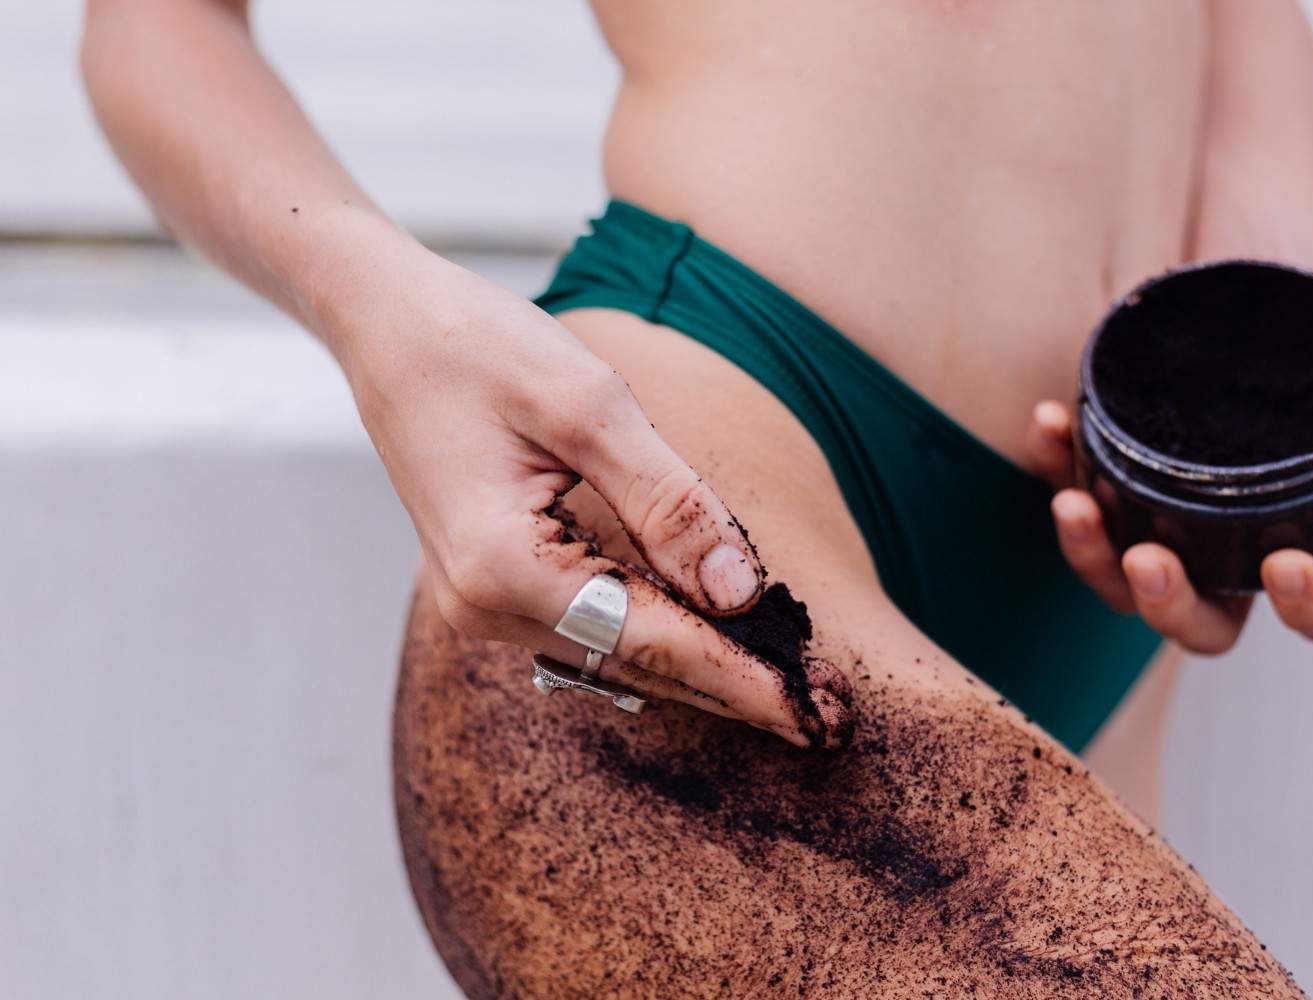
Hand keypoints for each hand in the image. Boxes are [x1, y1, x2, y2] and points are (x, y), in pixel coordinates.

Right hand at [334, 245, 850, 744]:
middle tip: (831, 718)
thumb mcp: (589, 406)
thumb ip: (670, 502)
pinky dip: (660, 636)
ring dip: (703, 668)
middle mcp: (484, 606)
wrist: (386, 324)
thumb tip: (742, 590)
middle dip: (737, 689)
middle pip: (637, 665)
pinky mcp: (493, 585)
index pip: (652, 641)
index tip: (821, 714)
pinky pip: (592, 627)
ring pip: (616, 655)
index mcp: (503, 566)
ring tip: (792, 689)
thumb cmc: (478, 346)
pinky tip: (718, 640)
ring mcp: (482, 604)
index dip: (745, 678)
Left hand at [1027, 281, 1312, 654]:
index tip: (1285, 563)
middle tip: (1151, 559)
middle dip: (1168, 606)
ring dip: (1088, 553)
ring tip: (1076, 502)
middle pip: (1199, 621)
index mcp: (1306, 536)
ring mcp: (1159, 509)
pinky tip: (1051, 420)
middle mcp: (1226, 541)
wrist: (1261, 261)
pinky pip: (1067, 482)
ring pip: (1115, 576)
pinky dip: (1051, 461)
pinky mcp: (1106, 462)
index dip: (1306, 609)